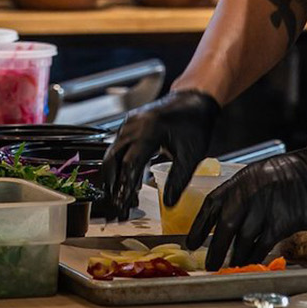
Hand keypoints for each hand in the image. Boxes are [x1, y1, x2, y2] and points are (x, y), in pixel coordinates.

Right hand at [97, 89, 219, 220]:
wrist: (192, 100)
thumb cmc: (194, 124)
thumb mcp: (191, 155)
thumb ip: (178, 180)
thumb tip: (168, 203)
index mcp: (148, 131)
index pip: (129, 164)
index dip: (124, 187)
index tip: (122, 206)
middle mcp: (133, 126)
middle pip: (113, 160)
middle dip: (112, 185)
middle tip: (116, 207)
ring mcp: (128, 124)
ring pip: (113, 155)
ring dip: (115, 177)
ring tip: (122, 199)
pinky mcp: (128, 126)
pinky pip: (118, 148)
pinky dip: (120, 166)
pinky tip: (129, 183)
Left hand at [185, 143, 306, 269]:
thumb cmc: (297, 170)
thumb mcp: (262, 173)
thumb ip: (245, 191)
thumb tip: (232, 212)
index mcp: (241, 180)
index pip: (211, 205)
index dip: (200, 226)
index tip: (191, 241)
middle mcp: (248, 194)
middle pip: (224, 227)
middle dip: (214, 248)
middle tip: (209, 264)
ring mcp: (264, 209)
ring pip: (241, 240)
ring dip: (234, 257)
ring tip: (229, 267)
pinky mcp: (282, 223)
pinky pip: (262, 245)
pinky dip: (254, 256)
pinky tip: (251, 262)